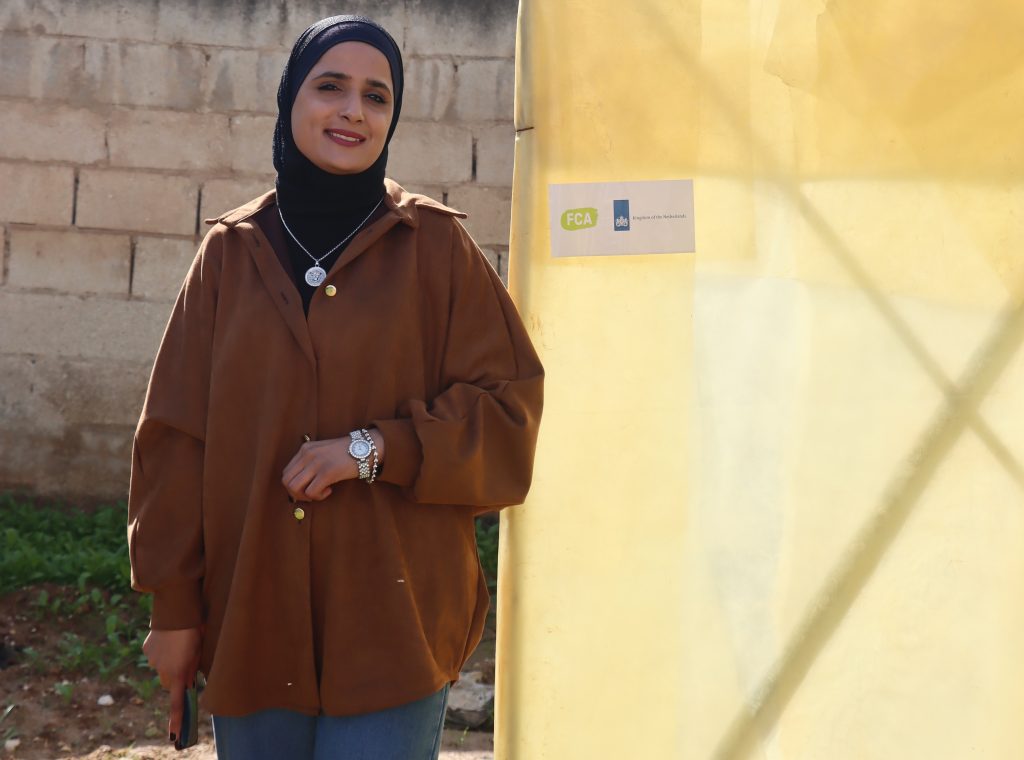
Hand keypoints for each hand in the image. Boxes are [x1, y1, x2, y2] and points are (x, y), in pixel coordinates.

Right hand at [142, 627, 200, 742]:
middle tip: (187, 660)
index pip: (177, 702)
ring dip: (169, 662)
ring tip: (179, 643)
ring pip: (161, 668)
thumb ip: (191, 670)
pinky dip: (161, 651)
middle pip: (169, 683)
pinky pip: (154, 655)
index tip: (174, 737)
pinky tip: (169, 637)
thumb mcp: (198, 653)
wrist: (177, 610)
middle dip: (176, 677)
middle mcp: (162, 670)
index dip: (177, 720)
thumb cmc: (195, 631)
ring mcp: (152, 660)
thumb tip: (187, 683)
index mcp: (178, 673)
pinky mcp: (147, 649)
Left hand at [281, 430, 385, 501]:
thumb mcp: (324, 452)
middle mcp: (307, 455)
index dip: (293, 485)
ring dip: (305, 496)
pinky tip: (329, 490)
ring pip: (295, 488)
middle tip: (311, 495)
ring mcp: (317, 463)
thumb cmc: (347, 453)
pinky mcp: (327, 472)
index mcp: (305, 449)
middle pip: (286, 481)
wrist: (366, 447)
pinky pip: (311, 492)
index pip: (286, 472)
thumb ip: (311, 462)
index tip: (307, 487)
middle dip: (296, 494)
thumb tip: (302, 483)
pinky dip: (318, 496)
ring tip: (320, 492)